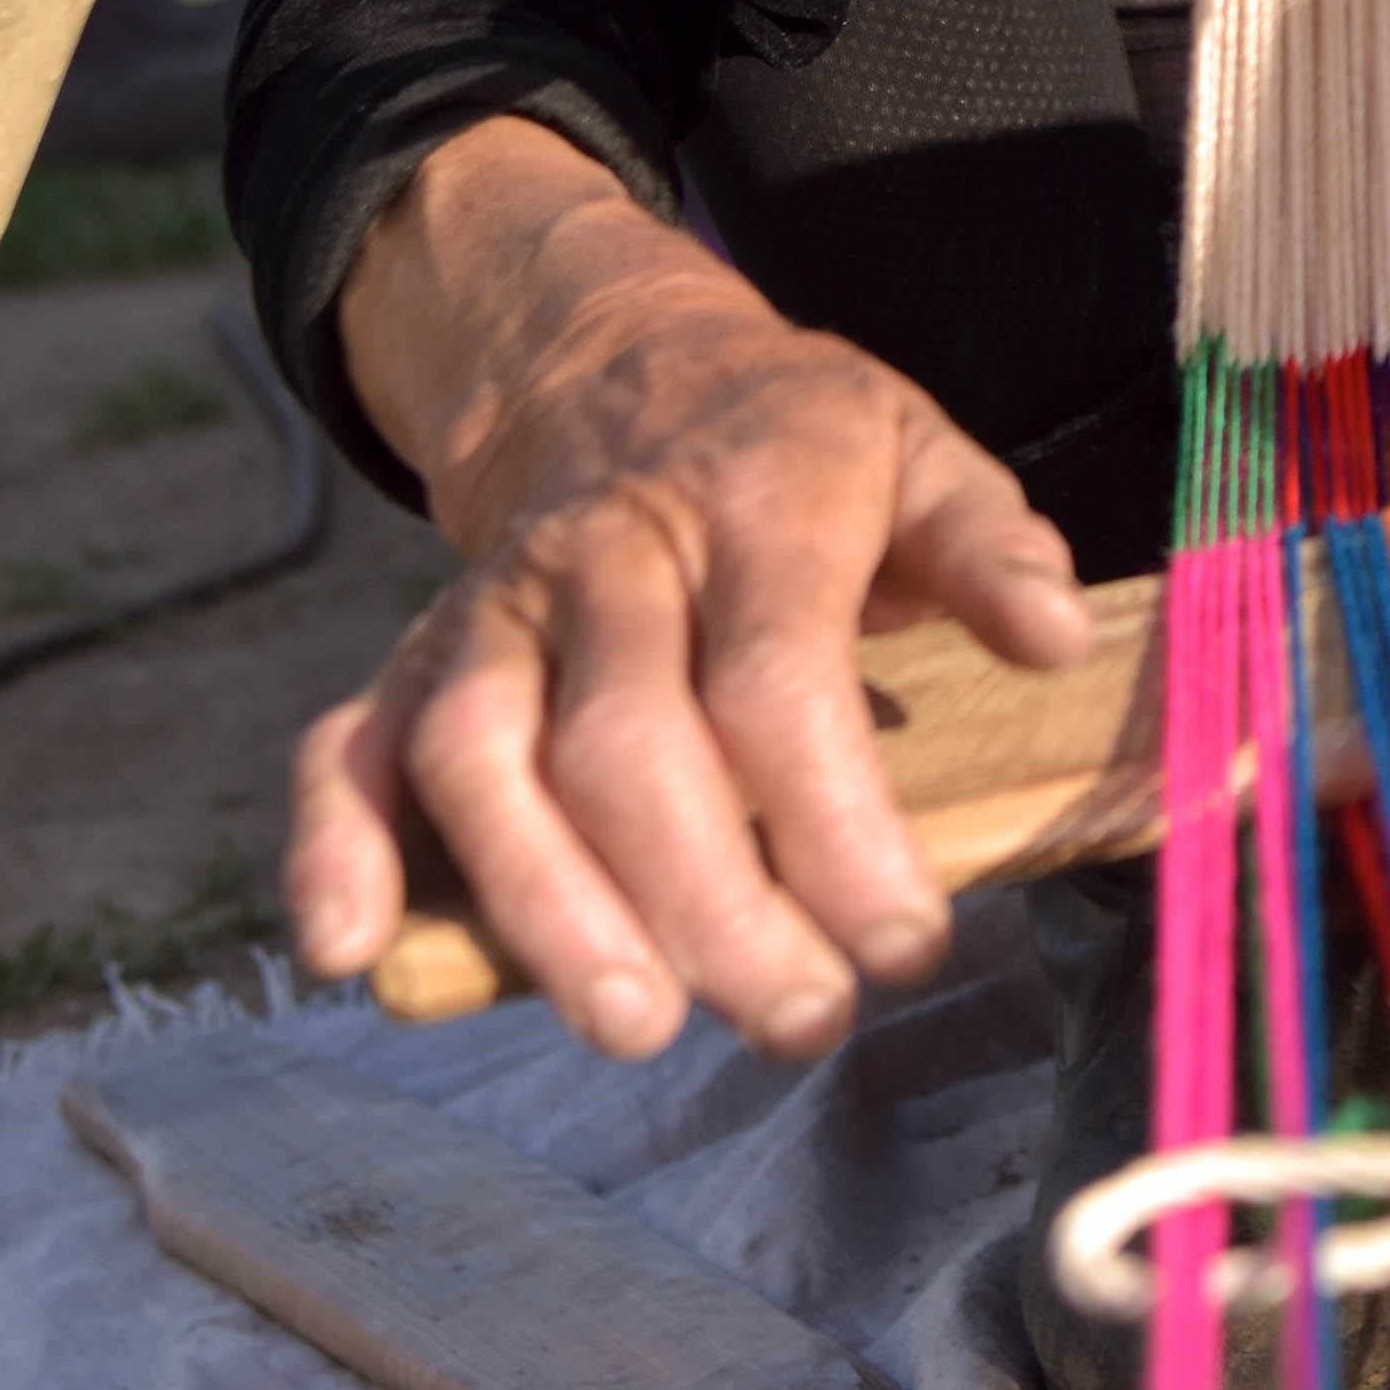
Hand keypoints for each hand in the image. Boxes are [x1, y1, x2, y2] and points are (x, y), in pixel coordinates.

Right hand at [286, 122, 1098, 1058]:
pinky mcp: (414, 660)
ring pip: (482, 759)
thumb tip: (1055, 636)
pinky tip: (355, 951)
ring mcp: (494, 611)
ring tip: (632, 1023)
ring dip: (545, 905)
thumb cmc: (795, 448)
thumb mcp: (918, 449)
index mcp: (751, 505)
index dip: (835, 824)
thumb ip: (988, 544)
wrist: (617, 367)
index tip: (904, 942)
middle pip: (628, 744)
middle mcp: (603, 558)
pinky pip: (349, 751)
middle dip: (708, 902)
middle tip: (797, 1018)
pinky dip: (334, 848)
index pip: (777, 680)